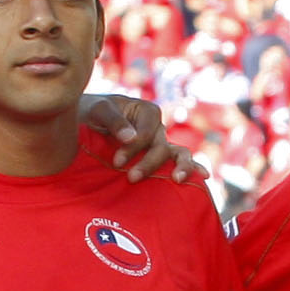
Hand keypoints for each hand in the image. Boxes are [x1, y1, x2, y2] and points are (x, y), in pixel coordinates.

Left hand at [82, 92, 196, 184]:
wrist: (86, 123)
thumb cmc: (92, 113)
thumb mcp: (99, 111)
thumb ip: (114, 121)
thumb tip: (130, 137)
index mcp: (147, 111)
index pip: (147, 132)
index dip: (135, 147)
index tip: (117, 161)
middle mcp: (158, 128)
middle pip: (161, 146)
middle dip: (148, 163)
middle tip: (131, 178)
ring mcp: (161, 143)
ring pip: (179, 153)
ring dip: (181, 166)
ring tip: (178, 179)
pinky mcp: (158, 158)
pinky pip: (178, 161)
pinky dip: (192, 168)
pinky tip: (203, 177)